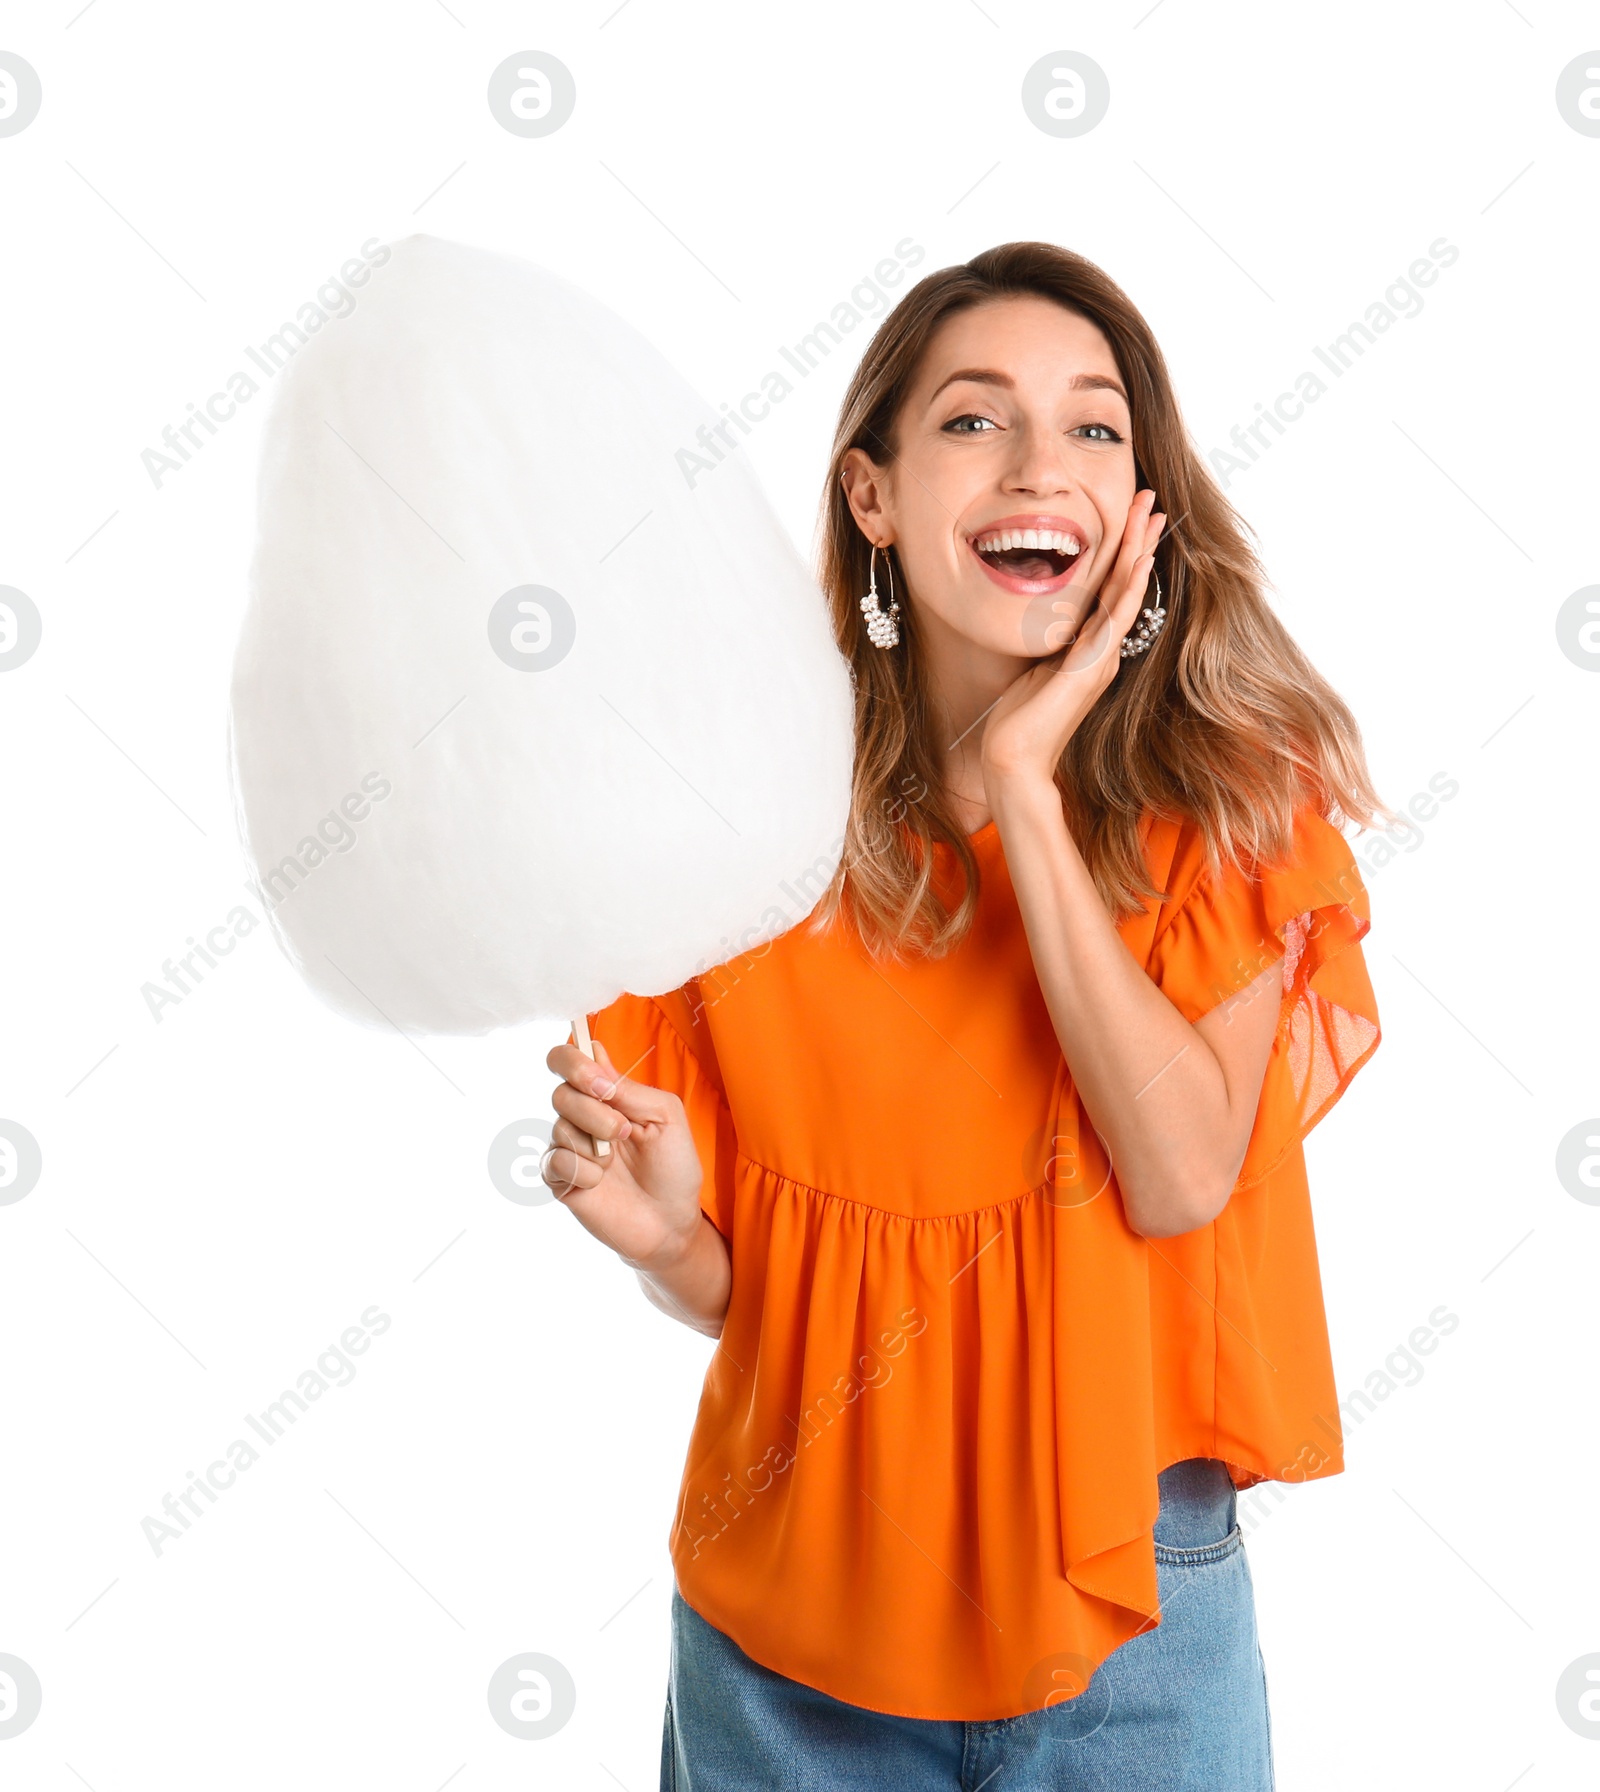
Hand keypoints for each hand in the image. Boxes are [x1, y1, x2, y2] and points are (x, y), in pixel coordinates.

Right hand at [542, 1037, 706, 1271]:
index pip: (569, 1059)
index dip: (573, 1062)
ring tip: (616, 1162)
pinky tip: (600, 1183)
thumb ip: (629, 1088)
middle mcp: (583, 1116)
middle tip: (624, 1132)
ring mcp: (569, 1147)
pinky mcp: (560, 1178)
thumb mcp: (666, 1116)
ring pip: (559, 1126)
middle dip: (595, 1111)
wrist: (671, 1221)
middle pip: (562, 1092)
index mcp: (607, 1095)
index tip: (600, 1084)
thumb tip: (594, 1054)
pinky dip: (582, 1170)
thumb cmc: (674, 1167)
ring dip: (594, 1144)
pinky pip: (554, 1161)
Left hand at [979, 488, 1165, 793]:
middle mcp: (1102, 652)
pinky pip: (1114, 620)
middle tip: (1152, 499)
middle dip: (1139, 539)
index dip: (1124, 552)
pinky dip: (1128, 589)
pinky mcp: (1089, 668)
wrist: (1013, 761)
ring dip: (1139, 551)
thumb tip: (1044, 622)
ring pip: (1126, 595)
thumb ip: (1048, 645)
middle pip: (1127, 585)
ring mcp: (1100, 659)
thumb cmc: (1016, 722)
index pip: (1111, 591)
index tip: (1132, 517)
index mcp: (1090, 650)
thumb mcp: (1034, 670)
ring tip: (1152, 515)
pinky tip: (1140, 562)